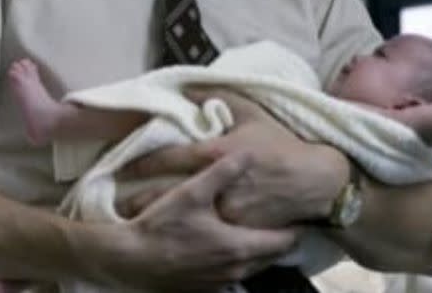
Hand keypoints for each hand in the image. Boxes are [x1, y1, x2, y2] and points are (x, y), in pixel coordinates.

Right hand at [85, 151, 298, 290]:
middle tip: (289, 219)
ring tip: (265, 230)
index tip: (303, 213)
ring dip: (262, 251)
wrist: (128, 259)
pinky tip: (235, 247)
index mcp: (239, 247)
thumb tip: (248, 153)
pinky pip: (234, 275)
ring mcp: (220, 282)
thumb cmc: (160, 226)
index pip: (284, 241)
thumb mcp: (192, 192)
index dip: (296, 227)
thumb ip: (223, 171)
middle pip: (272, 256)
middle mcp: (235, 269)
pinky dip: (241, 262)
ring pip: (254, 267)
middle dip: (282, 239)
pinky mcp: (205, 288)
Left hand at [118, 86, 347, 227]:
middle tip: (117, 203)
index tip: (121, 166)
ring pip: (181, 218)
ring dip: (158, 219)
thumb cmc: (283, 143)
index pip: (167, 158)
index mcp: (216, 152)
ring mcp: (224, 210)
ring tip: (136, 221)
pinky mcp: (236, 231)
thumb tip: (189, 88)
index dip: (140, 163)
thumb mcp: (253, 112)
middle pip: (164, 195)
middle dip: (137, 200)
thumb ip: (220, 97)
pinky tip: (174, 234)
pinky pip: (204, 232)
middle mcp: (215, 183)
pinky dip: (188, 233)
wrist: (315, 180)